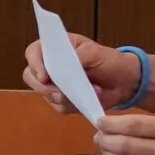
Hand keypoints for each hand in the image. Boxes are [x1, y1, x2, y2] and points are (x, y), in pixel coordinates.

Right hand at [21, 31, 140, 112]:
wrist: (125, 81)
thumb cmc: (109, 61)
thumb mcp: (95, 53)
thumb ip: (76, 56)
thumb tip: (60, 66)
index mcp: (55, 47)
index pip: (33, 52)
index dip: (34, 64)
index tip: (44, 77)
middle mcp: (50, 65)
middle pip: (30, 77)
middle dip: (45, 88)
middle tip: (61, 94)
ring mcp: (55, 84)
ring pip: (45, 94)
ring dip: (66, 97)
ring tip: (90, 91)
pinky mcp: (62, 100)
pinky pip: (58, 107)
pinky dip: (74, 106)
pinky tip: (89, 98)